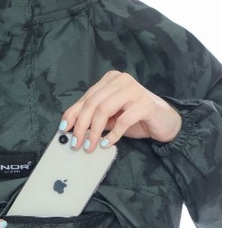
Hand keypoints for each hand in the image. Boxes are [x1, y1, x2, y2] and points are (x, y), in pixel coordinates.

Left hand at [60, 70, 181, 151]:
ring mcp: (133, 90)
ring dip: (94, 131)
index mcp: (110, 81)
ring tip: (89, 147)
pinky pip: (123, 120)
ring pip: (104, 110)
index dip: (72, 114)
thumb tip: (71, 130)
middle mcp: (120, 81)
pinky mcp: (145, 104)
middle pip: (92, 103)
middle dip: (81, 126)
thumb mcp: (111, 118)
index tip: (63, 129)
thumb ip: (94, 119)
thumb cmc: (135, 119)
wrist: (164, 122)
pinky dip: (112, 135)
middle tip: (75, 144)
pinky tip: (107, 144)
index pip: (86, 98)